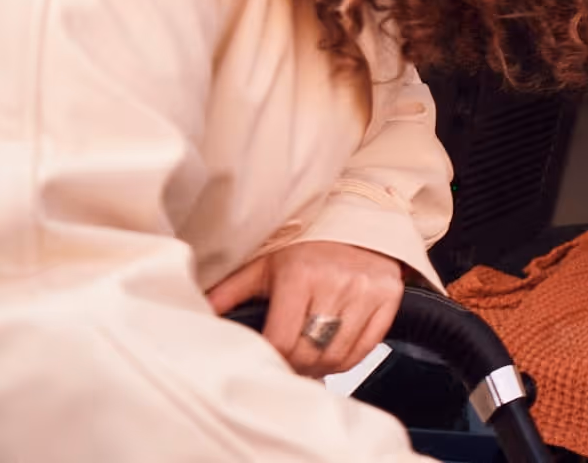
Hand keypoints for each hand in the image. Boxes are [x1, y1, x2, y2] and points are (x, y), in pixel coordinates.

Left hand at [206, 240, 405, 377]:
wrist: (358, 220)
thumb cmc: (308, 246)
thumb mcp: (265, 264)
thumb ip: (231, 291)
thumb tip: (198, 314)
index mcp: (300, 274)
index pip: (283, 341)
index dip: (273, 359)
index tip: (268, 359)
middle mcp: (336, 281)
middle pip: (310, 353)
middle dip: (296, 365)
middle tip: (288, 363)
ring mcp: (366, 290)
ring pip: (339, 355)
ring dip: (321, 366)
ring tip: (310, 358)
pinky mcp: (389, 296)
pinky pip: (368, 347)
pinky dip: (348, 358)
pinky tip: (334, 351)